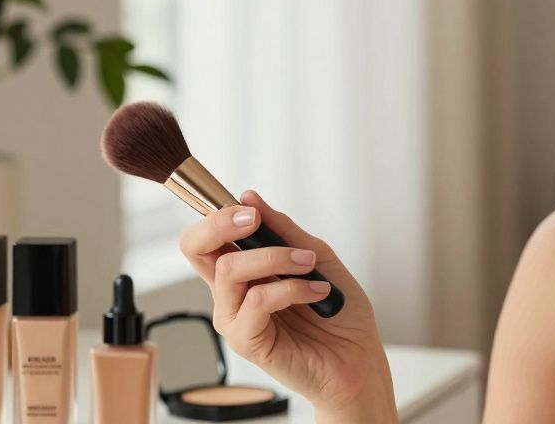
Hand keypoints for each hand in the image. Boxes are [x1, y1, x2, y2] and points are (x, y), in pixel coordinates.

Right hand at [179, 189, 395, 419]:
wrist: (358, 357)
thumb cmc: (338, 312)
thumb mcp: (317, 257)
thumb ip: (284, 231)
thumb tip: (250, 198)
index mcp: (244, 269)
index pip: (207, 237)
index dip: (216, 215)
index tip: (248, 207)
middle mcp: (232, 292)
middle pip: (196, 249)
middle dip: (220, 224)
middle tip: (254, 219)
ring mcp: (235, 317)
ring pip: (230, 270)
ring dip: (276, 257)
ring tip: (309, 265)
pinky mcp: (247, 341)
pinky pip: (256, 301)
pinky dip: (290, 288)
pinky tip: (316, 293)